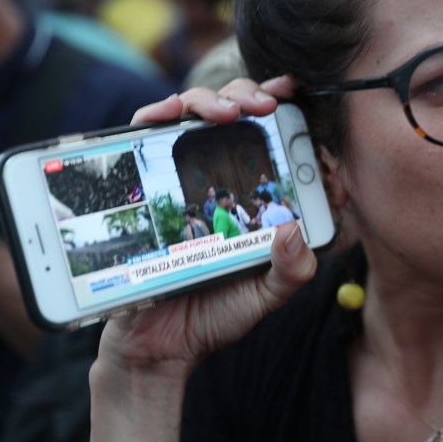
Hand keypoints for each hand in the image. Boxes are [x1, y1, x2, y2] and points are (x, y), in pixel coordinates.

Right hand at [100, 75, 309, 372]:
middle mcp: (219, 180)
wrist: (156, 345)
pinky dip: (159, 114)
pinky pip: (147, 135)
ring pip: (196, 115)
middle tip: (266, 104)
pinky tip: (173, 113)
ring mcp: (180, 178)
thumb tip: (293, 227)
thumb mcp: (266, 295)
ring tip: (230, 111)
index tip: (299, 101)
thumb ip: (291, 270)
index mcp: (255, 199)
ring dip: (214, 100)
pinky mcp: (143, 182)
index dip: (289, 115)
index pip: (274, 142)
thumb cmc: (215, 316)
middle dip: (253, 96)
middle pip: (236, 115)